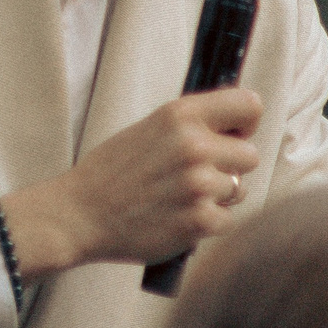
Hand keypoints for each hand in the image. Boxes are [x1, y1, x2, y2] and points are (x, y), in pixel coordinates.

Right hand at [0, 88, 265, 280]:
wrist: (77, 215)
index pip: (250, 105)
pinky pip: (227, 219)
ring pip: (240, 189)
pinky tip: (175, 217)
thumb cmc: (112, 173)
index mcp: (181, 116)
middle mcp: (194, 145)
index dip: (245, 124)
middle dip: (229, 167)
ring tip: (177, 197)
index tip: (232, 136)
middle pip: (250, 155)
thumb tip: (239, 126)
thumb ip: (193, 125)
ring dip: (216, 197)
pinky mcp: (201, 220)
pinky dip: (205, 223)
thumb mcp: (150, 129)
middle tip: (193, 176)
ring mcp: (199, 184)